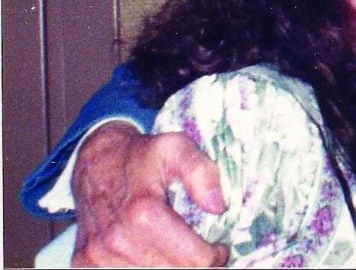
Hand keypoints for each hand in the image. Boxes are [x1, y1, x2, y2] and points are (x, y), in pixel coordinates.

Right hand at [70, 121, 228, 266]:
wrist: (95, 162)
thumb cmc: (141, 155)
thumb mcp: (177, 147)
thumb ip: (202, 172)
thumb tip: (217, 207)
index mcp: (143, 213)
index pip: (194, 259)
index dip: (214, 256)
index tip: (218, 247)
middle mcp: (118, 240)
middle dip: (194, 263)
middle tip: (201, 250)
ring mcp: (99, 256)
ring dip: (171, 267)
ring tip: (179, 250)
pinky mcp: (87, 264)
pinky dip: (147, 268)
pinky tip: (155, 254)